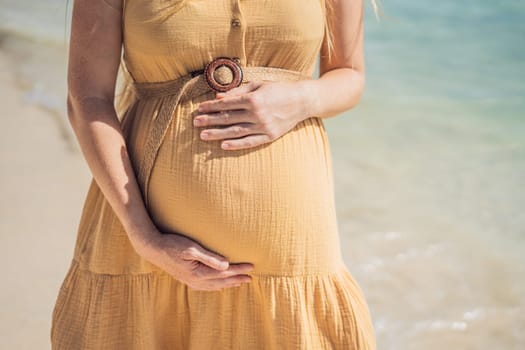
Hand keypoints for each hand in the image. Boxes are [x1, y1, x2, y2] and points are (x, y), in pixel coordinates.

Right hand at [137, 231, 253, 290]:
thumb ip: (209, 258)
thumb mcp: (192, 249)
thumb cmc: (172, 244)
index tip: (251, 266)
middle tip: (251, 278)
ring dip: (228, 284)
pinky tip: (219, 285)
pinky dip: (216, 286)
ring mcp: (190, 281)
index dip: (239, 269)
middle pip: (221, 282)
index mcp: (198, 273)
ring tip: (239, 282)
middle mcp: (195, 280)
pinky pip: (205, 286)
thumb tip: (226, 265)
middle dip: (237, 279)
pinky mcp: (186, 279)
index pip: (225, 272)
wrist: (152, 248)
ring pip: (214, 286)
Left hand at [194, 80, 312, 149]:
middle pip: (228, 118)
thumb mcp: (258, 85)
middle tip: (195, 123)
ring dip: (217, 134)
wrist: (302, 101)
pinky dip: (236, 144)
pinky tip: (223, 146)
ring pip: (235, 131)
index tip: (199, 109)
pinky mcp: (270, 136)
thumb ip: (238, 92)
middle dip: (210, 120)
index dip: (211, 107)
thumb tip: (218, 97)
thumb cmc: (278, 90)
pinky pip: (250, 142)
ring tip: (203, 136)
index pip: (227, 104)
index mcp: (253, 99)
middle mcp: (257, 113)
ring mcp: (263, 126)